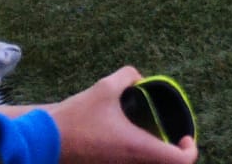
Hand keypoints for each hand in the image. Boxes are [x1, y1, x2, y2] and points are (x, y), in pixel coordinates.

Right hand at [46, 66, 198, 163]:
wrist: (42, 142)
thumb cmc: (75, 117)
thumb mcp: (105, 88)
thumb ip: (128, 76)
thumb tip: (139, 77)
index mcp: (137, 148)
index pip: (180, 162)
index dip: (189, 149)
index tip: (184, 136)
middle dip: (172, 153)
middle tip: (170, 136)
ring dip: (154, 155)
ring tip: (151, 136)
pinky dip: (137, 157)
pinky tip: (130, 141)